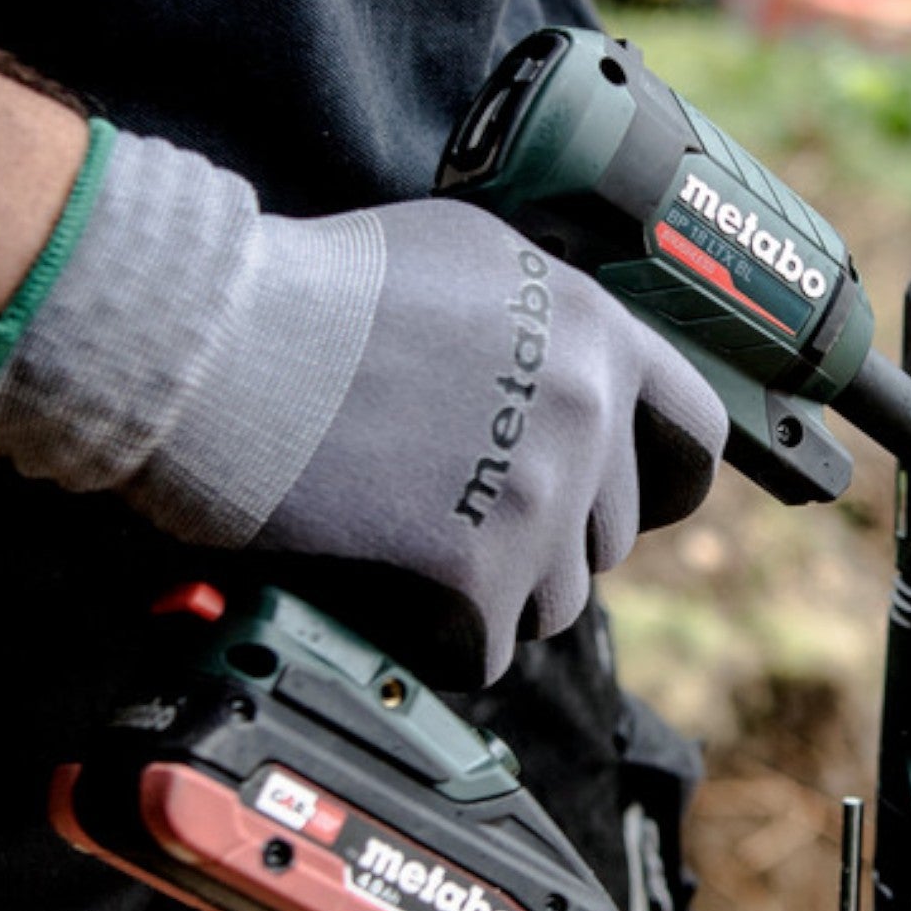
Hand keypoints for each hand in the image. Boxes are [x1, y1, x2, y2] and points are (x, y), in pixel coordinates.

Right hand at [0, 127, 725, 680]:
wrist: (216, 344)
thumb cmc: (317, 290)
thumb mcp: (468, 259)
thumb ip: (544, 322)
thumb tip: (576, 375)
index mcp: (596, 335)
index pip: (694, 434)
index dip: (659, 479)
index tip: (628, 501)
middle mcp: (586, 417)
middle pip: (608, 535)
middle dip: (545, 540)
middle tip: (457, 518)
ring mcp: (538, 499)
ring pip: (554, 603)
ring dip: (493, 597)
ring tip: (411, 550)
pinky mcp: (479, 573)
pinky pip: (485, 651)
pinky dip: (436, 640)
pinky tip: (384, 593)